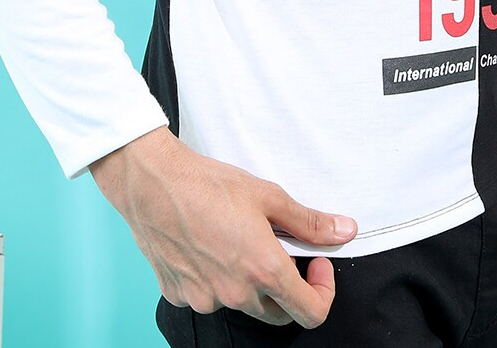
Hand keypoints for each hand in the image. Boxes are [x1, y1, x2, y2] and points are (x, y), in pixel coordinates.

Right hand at [90, 126, 357, 325]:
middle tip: (280, 249)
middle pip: (278, 313)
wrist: (152, 183)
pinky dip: (216, 278)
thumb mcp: (268, 196)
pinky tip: (208, 246)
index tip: (316, 264)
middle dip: (288, 288)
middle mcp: (235, 294)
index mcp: (263, 270)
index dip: (323, 291)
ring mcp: (205, 299)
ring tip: (236, 239)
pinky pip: (209, 296)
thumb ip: (309, 222)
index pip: (310, 312)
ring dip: (248, 281)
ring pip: (242, 303)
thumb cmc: (207, 184)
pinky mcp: (179, 295)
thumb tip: (344, 230)